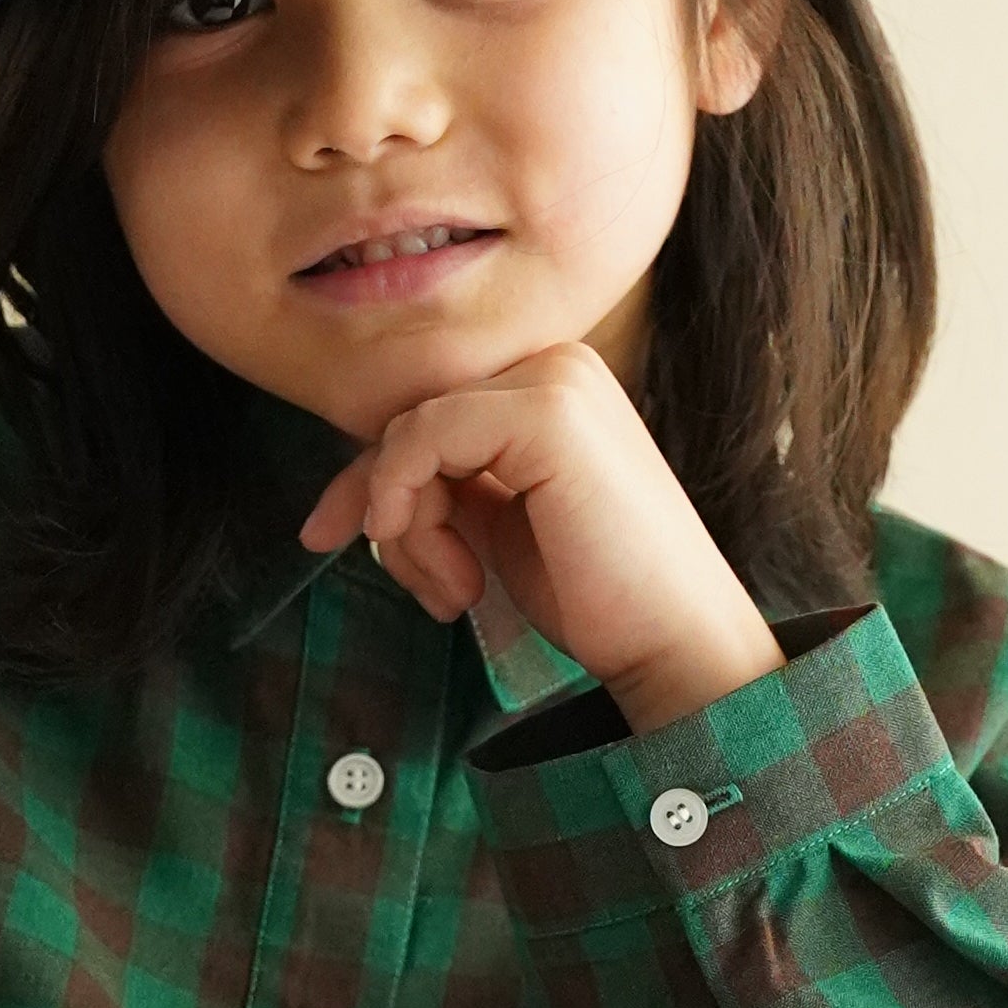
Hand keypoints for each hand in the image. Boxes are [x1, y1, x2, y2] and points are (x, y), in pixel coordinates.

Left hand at [297, 346, 785, 730]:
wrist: (674, 640)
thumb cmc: (598, 596)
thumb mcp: (498, 525)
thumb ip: (445, 484)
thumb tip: (358, 484)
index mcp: (552, 387)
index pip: (428, 415)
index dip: (373, 480)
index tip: (333, 537)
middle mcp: (557, 366)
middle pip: (409, 421)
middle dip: (388, 511)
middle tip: (422, 588)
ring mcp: (555, 381)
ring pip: (409, 434)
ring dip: (410, 529)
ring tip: (457, 590)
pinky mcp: (546, 413)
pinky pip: (424, 439)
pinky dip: (409, 504)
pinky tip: (455, 572)